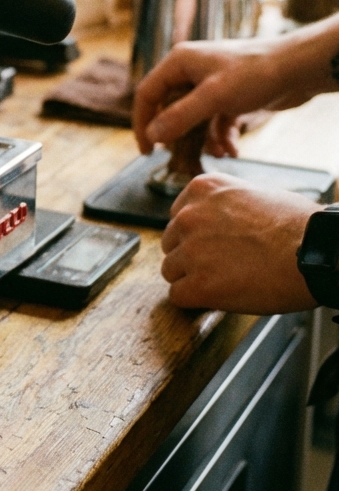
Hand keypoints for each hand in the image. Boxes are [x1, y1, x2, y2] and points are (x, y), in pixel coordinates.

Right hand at [133, 15, 338, 154]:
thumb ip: (180, 117)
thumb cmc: (255, 74)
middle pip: (169, 108)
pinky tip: (232, 149)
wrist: (299, 68)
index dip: (142, 123)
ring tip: (218, 153)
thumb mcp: (214, 97)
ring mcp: (209, 84)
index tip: (148, 151)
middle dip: (178, 135)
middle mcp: (190, 72)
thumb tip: (152, 135)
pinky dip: (220, 136)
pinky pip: (214, 120)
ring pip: (193, 118)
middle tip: (182, 157)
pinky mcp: (228, 96)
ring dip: (203, 139)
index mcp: (179, 63)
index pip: (147, 94)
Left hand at [160, 173, 317, 313]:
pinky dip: (194, 300)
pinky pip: (178, 296)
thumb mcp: (254, 192)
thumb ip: (222, 203)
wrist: (319, 253)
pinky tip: (216, 297)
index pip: (177, 216)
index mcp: (202, 189)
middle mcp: (189, 216)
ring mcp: (192, 251)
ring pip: (171, 270)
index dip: (195, 234)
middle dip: (190, 255)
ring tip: (223, 280)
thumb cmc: (298, 225)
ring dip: (192, 278)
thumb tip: (214, 216)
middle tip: (220, 264)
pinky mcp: (199, 284)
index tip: (212, 243)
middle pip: (170, 243)